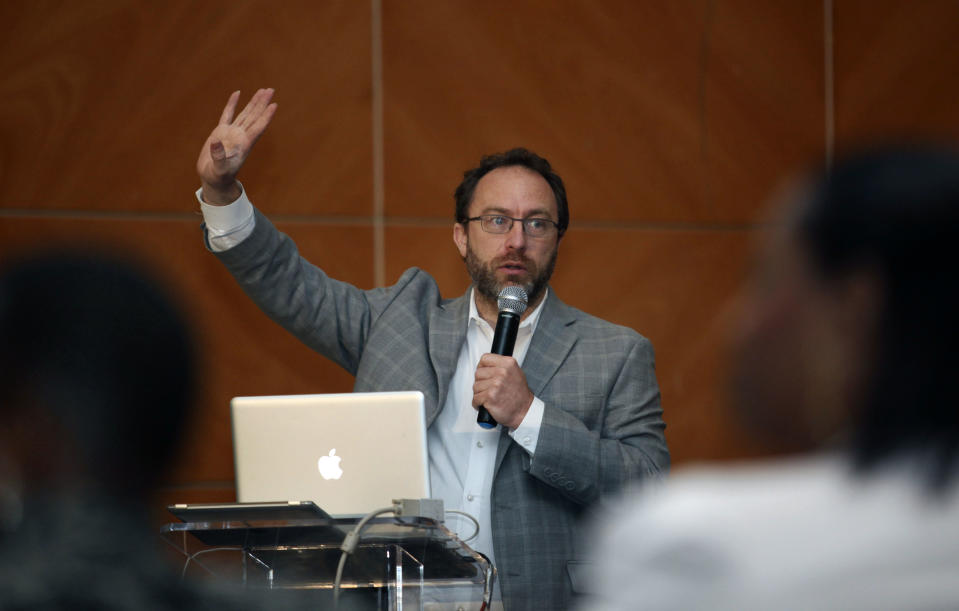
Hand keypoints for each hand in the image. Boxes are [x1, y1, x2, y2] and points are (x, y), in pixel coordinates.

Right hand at [196, 88, 277, 203]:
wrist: (213, 178)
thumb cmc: (218, 176)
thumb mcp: (219, 169)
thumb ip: (219, 157)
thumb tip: (216, 142)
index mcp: (244, 144)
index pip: (258, 127)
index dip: (266, 116)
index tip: (274, 105)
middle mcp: (241, 136)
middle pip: (255, 117)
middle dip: (263, 103)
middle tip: (271, 90)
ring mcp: (232, 133)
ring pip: (246, 113)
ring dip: (254, 102)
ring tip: (262, 90)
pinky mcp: (221, 132)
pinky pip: (228, 114)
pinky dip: (232, 104)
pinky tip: (238, 93)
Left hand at [472, 354, 533, 428]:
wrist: (524, 411)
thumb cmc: (519, 394)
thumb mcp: (515, 372)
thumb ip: (501, 366)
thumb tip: (485, 365)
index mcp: (508, 363)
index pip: (485, 358)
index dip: (482, 367)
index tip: (484, 373)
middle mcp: (502, 372)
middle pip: (478, 373)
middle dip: (480, 382)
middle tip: (488, 388)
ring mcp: (496, 384)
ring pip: (475, 386)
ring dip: (480, 393)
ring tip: (490, 397)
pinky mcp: (490, 396)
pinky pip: (475, 398)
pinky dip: (478, 403)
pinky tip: (486, 404)